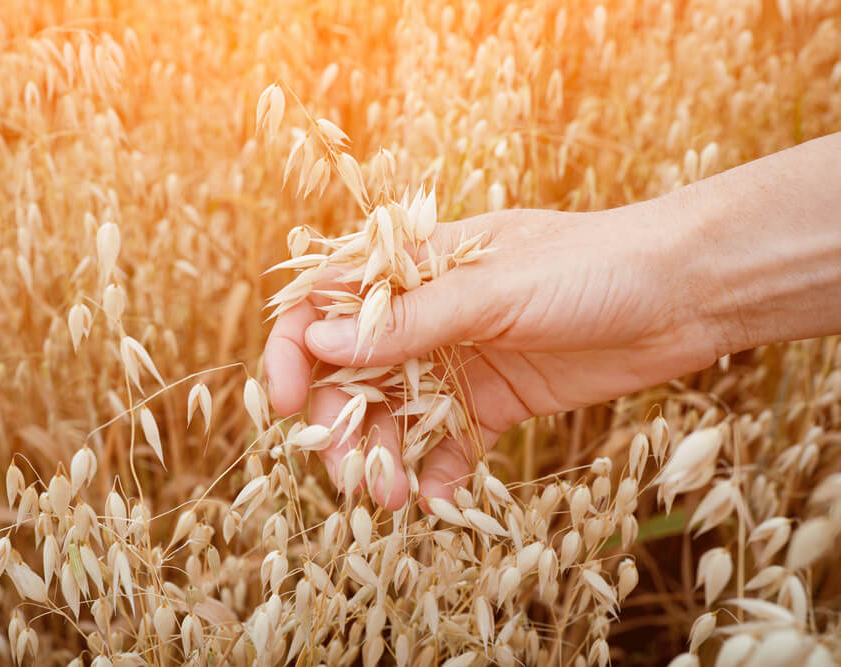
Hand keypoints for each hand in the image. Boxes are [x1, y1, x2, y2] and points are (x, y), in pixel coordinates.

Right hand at [263, 204, 724, 508]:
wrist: (685, 293)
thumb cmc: (590, 265)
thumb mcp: (495, 289)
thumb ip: (410, 321)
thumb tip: (320, 343)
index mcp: (415, 270)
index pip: (327, 305)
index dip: (293, 351)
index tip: (283, 404)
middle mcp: (426, 317)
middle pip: (352, 375)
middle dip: (341, 425)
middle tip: (352, 475)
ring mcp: (458, 361)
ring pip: (394, 416)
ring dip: (384, 457)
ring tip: (393, 498)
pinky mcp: (495, 402)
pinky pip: (449, 444)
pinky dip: (438, 472)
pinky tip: (440, 498)